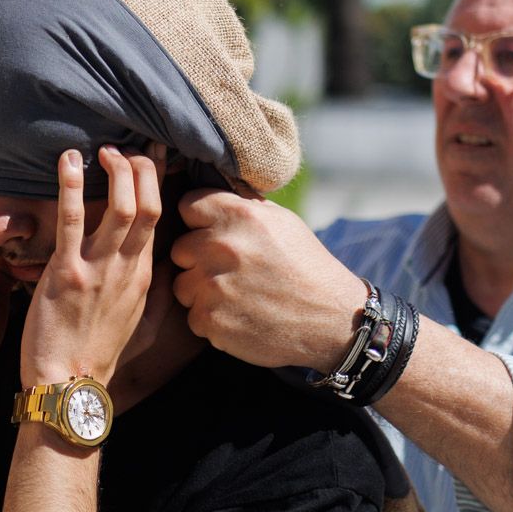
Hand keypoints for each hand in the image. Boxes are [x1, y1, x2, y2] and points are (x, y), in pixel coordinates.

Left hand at [20, 145, 161, 386]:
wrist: (68, 387)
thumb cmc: (91, 352)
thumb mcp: (130, 316)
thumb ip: (141, 284)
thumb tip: (151, 262)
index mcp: (143, 275)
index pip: (160, 217)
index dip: (158, 181)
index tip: (152, 154)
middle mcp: (128, 268)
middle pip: (151, 205)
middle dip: (144, 168)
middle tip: (128, 145)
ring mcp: (100, 270)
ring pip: (123, 207)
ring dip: (117, 171)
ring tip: (105, 149)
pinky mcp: (67, 275)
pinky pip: (72, 222)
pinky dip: (70, 186)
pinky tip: (66, 160)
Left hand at [169, 188, 361, 369]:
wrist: (332, 320)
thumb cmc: (307, 267)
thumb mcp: (283, 222)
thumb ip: (242, 206)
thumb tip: (213, 190)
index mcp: (239, 216)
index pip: (188, 205)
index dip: (200, 221)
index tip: (213, 233)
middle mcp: (222, 248)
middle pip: (180, 248)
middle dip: (198, 259)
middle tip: (229, 271)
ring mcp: (213, 287)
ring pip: (182, 285)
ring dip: (201, 291)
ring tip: (236, 296)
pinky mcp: (211, 321)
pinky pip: (193, 316)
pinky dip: (212, 319)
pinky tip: (240, 317)